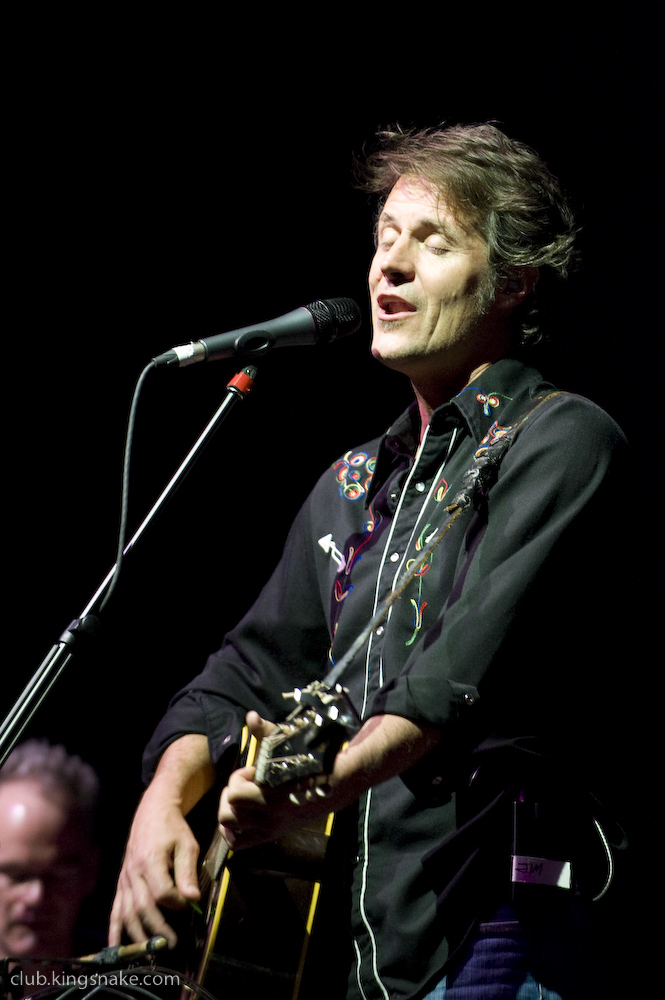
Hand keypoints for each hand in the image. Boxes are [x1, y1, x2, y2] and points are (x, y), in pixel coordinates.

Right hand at [108, 785, 200, 947]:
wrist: (151, 813)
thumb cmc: (172, 828)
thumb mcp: (187, 844)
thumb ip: (187, 871)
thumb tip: (192, 898)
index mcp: (150, 860)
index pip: (161, 891)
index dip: (175, 904)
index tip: (188, 906)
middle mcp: (133, 872)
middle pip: (142, 907)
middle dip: (157, 928)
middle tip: (172, 944)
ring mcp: (124, 879)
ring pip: (127, 913)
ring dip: (138, 935)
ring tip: (151, 952)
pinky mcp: (120, 884)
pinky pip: (115, 910)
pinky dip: (115, 930)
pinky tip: (116, 947)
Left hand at [218, 711, 331, 849]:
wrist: (334, 786)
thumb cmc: (310, 763)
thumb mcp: (287, 746)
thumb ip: (265, 733)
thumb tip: (250, 716)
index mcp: (273, 798)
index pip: (234, 794)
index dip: (238, 779)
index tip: (253, 771)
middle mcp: (270, 819)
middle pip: (227, 815)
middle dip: (231, 796)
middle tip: (246, 785)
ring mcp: (270, 830)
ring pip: (229, 829)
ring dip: (231, 812)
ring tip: (244, 799)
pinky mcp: (272, 836)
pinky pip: (239, 844)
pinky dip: (233, 832)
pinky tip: (241, 817)